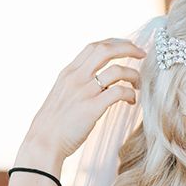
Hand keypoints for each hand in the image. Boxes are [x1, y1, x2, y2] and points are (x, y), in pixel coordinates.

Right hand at [20, 38, 144, 163]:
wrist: (43, 142)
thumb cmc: (53, 124)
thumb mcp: (61, 95)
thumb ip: (76, 85)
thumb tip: (94, 83)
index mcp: (68, 73)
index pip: (93, 47)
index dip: (113, 43)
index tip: (127, 46)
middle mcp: (76, 78)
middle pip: (106, 50)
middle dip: (128, 48)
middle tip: (142, 53)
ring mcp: (84, 92)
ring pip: (116, 70)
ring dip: (133, 74)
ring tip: (138, 85)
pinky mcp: (92, 108)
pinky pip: (118, 92)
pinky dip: (130, 94)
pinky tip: (132, 101)